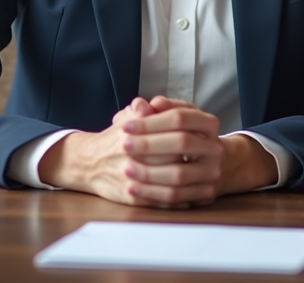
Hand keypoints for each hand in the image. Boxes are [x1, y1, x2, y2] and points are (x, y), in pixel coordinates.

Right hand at [40, 97, 242, 206]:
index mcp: (134, 128)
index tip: (209, 131)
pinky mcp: (131, 198)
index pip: (176, 121)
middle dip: (200, 151)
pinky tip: (193, 194)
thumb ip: (144, 109)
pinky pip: (163, 200)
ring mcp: (132, 176)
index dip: (195, 125)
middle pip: (179, 149)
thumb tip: (154, 103)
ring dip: (197, 176)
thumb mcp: (128, 116)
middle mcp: (131, 151)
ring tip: (210, 174)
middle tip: (216, 153)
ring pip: (175, 178)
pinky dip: (182, 198)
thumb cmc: (117, 137)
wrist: (87, 163)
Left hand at [120, 96, 226, 205]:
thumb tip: (141, 105)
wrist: (208, 164)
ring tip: (126, 169)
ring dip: (149, 173)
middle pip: (182, 142)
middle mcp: (215, 147)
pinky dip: (151, 192)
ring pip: (179, 173)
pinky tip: (133, 188)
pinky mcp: (205, 193)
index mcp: (208, 124)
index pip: (179, 117)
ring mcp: (212, 171)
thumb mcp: (177, 118)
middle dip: (149, 144)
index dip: (150, 121)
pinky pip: (176, 195)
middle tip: (124, 145)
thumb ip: (159, 109)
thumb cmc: (185, 136)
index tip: (125, 126)